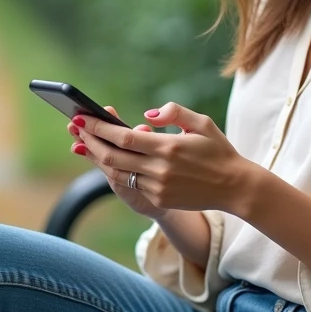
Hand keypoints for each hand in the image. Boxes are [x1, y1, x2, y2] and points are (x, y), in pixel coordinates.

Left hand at [71, 102, 251, 213]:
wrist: (235, 187)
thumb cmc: (218, 150)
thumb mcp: (201, 123)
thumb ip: (173, 112)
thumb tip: (146, 116)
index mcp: (168, 147)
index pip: (123, 137)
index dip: (99, 128)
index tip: (82, 117)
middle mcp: (160, 169)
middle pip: (113, 156)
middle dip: (90, 141)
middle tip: (75, 127)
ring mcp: (158, 186)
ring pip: (117, 173)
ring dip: (97, 158)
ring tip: (83, 143)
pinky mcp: (159, 198)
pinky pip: (131, 184)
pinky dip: (116, 171)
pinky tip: (106, 159)